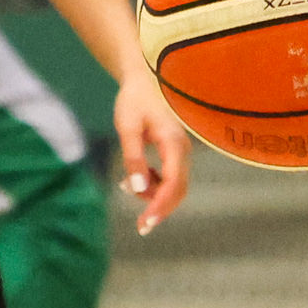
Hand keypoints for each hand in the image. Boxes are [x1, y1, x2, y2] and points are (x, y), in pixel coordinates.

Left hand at [111, 70, 190, 233]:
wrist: (143, 79)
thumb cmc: (134, 100)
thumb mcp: (127, 127)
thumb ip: (133, 157)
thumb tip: (135, 188)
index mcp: (174, 142)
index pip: (173, 183)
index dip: (161, 205)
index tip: (147, 223)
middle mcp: (183, 149)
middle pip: (178, 190)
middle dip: (160, 209)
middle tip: (141, 227)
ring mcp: (181, 152)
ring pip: (174, 186)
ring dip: (151, 193)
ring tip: (124, 184)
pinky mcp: (175, 153)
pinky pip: (169, 178)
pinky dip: (152, 185)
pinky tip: (132, 179)